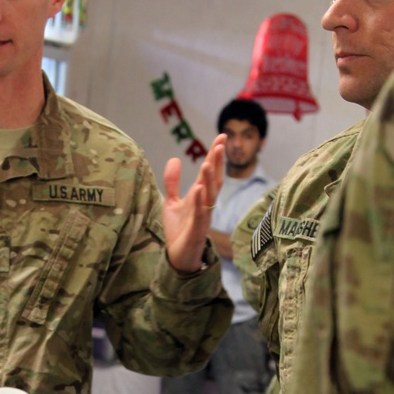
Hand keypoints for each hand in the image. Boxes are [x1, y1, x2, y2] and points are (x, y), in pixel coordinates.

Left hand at [162, 132, 225, 273]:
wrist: (178, 256)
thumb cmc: (179, 230)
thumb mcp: (171, 202)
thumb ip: (172, 182)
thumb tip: (174, 158)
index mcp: (200, 196)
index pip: (210, 172)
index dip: (215, 155)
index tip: (221, 136)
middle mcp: (205, 204)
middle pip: (214, 180)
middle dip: (217, 162)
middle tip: (220, 143)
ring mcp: (203, 217)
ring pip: (210, 195)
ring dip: (209, 179)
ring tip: (207, 162)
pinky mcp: (196, 230)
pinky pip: (200, 213)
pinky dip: (200, 201)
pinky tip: (199, 189)